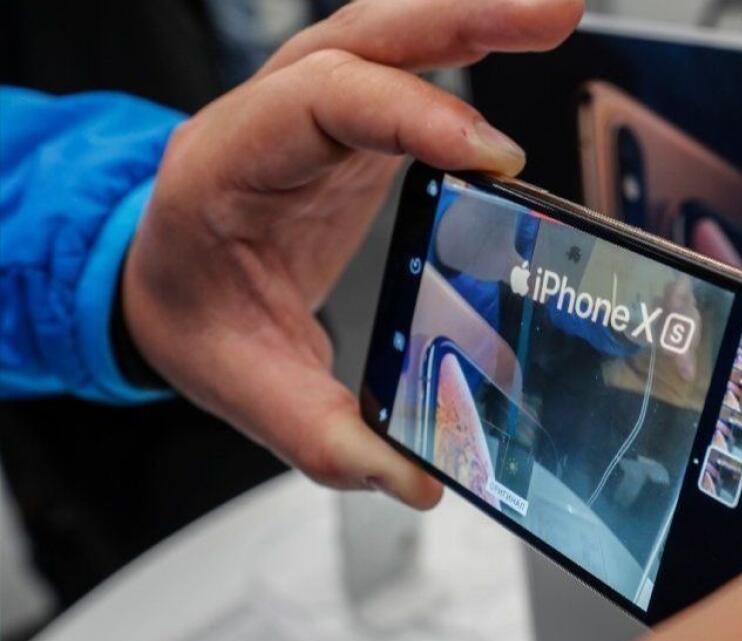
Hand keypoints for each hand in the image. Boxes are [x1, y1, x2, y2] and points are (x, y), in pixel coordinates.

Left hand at [122, 0, 583, 506]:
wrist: (166, 279)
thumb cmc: (193, 312)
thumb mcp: (244, 384)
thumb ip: (324, 435)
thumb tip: (417, 477)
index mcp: (230, 164)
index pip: (326, 105)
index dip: (413, 116)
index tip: (494, 155)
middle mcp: (272, 118)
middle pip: (368, 34)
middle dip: (464, 15)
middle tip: (556, 15)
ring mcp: (315, 111)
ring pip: (392, 33)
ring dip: (476, 15)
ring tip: (557, 13)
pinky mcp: (354, 123)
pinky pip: (409, 66)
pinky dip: (466, 43)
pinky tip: (519, 41)